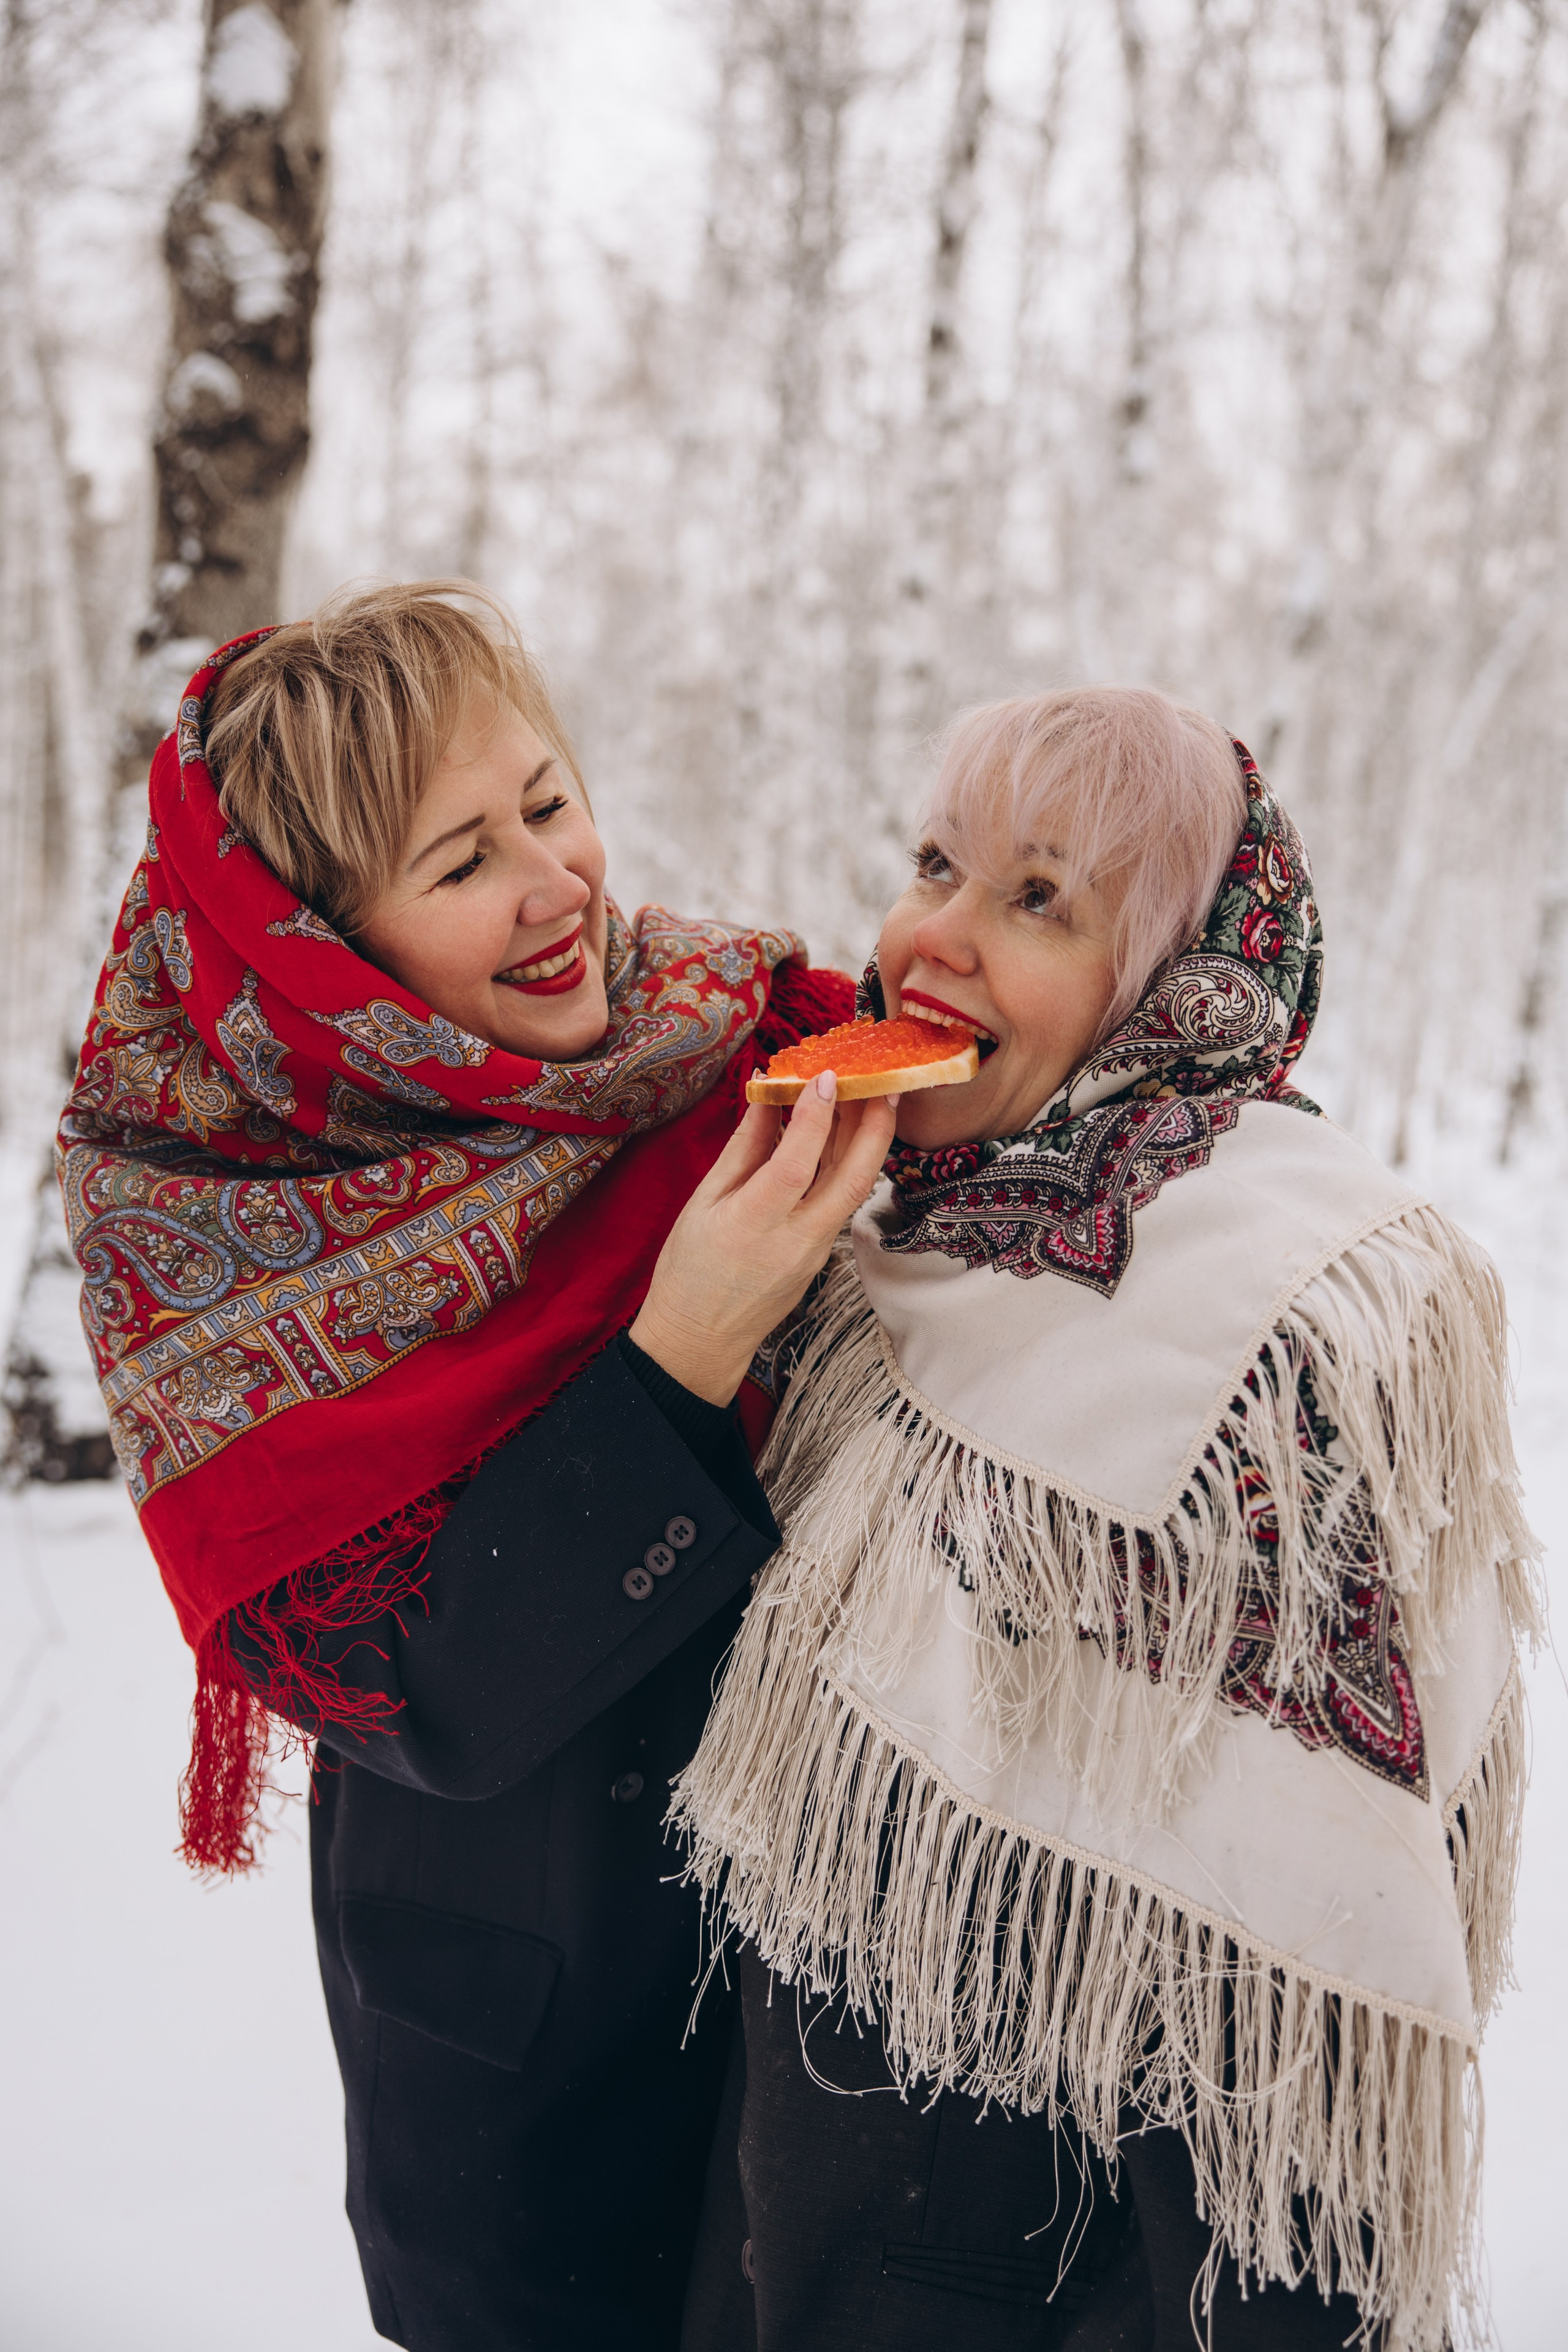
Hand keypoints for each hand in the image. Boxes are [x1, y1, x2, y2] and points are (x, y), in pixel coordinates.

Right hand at [628, 1073, 898, 1404]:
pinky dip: (845, 1164)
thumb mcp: (703, 1202)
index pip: (795, 1165)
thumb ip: (742, 1148)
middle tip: (885, 1082)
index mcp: (752, 1225)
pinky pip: (840, 1202)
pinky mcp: (822, 1257)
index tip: (824, 1076)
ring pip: (853, 1190)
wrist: (701, 1338)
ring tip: (871, 1096)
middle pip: (850, 1180)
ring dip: (867, 1141)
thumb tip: (766, 1097)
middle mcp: (794, 1241)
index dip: (813, 1119)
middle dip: (874, 1128)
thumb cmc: (690, 1269)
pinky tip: (844, 1134)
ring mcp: (815, 1253)